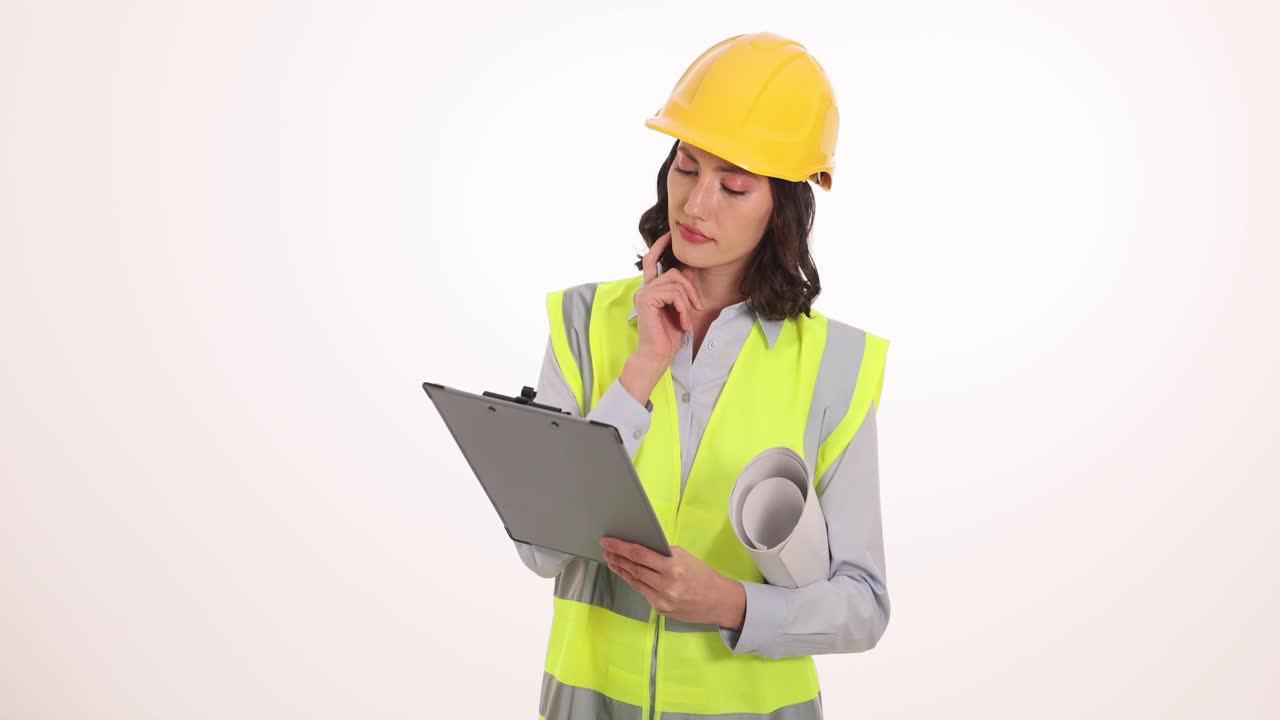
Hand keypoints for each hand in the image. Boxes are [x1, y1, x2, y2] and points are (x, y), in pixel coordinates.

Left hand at [599, 536, 745, 628]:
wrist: (718, 601)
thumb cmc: (703, 576)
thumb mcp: (685, 558)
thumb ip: (663, 554)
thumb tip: (641, 549)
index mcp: (673, 567)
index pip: (639, 554)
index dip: (620, 547)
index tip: (607, 541)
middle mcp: (666, 585)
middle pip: (634, 568)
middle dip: (617, 558)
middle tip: (606, 550)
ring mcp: (662, 600)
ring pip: (635, 582)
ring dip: (621, 570)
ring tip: (612, 560)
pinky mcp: (660, 610)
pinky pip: (643, 592)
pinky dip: (634, 582)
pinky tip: (627, 574)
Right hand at [633, 231, 704, 368]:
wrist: (658, 355)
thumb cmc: (669, 337)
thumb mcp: (681, 309)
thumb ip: (681, 290)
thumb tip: (687, 270)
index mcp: (651, 290)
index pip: (652, 262)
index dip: (659, 246)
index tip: (669, 235)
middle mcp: (644, 289)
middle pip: (675, 273)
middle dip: (691, 289)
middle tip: (696, 308)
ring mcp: (643, 293)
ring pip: (676, 283)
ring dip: (687, 303)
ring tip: (687, 320)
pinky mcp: (645, 299)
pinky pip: (673, 293)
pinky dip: (683, 308)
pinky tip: (683, 322)